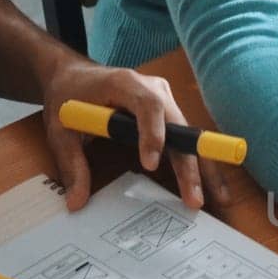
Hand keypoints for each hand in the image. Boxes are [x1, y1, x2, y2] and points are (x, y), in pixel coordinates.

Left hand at [39, 55, 232, 215]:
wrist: (75, 77)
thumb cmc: (69, 96)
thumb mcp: (60, 129)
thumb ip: (71, 164)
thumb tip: (76, 201)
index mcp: (126, 84)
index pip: (148, 106)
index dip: (153, 134)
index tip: (150, 164)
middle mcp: (154, 90)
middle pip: (179, 128)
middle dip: (189, 165)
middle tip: (195, 197)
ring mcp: (166, 102)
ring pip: (190, 137)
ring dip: (203, 169)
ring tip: (218, 199)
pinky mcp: (169, 116)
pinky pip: (186, 141)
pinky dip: (198, 165)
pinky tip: (210, 188)